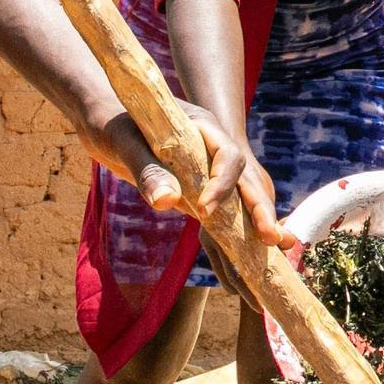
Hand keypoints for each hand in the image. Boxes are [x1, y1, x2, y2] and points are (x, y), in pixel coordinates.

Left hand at [89, 105, 292, 250]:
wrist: (106, 121)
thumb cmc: (114, 124)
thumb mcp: (125, 144)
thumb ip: (147, 170)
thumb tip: (165, 203)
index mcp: (202, 129)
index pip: (228, 156)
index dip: (223, 183)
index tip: (204, 211)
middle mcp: (213, 150)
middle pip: (245, 181)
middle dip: (261, 210)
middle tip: (272, 238)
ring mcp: (209, 171)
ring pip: (240, 199)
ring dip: (257, 225)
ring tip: (277, 254)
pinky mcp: (199, 191)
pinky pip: (222, 214)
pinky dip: (234, 237)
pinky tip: (246, 263)